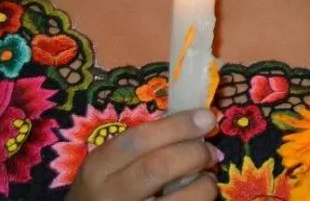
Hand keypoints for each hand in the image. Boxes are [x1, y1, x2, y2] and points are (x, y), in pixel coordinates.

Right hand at [66, 108, 218, 200]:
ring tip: (208, 179)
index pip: (141, 138)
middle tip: (210, 151)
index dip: (178, 126)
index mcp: (100, 166)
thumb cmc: (103, 192)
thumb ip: (139, 147)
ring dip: (203, 186)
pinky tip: (199, 197)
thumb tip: (191, 125)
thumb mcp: (107, 167)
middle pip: (159, 166)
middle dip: (193, 153)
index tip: (206, 117)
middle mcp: (111, 195)